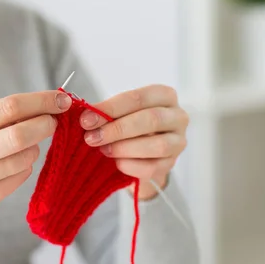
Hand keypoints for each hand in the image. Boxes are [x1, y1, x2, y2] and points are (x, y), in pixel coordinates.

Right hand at [0, 90, 71, 263]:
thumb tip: (39, 107)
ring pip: (25, 158)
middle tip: (55, 121)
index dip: (40, 101)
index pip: (8, 108)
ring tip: (27, 145)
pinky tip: (14, 163)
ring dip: (35, 148)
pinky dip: (26, 166)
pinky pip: (20, 177)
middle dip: (45, 125)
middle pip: (20, 134)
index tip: (60, 99)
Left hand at [79, 85, 187, 199]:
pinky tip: (116, 164)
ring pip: (157, 145)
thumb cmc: (128, 124)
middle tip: (92, 137)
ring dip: (125, 148)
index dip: (111, 108)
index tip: (87, 119)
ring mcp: (178, 141)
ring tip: (104, 150)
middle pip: (150, 120)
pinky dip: (132, 166)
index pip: (138, 98)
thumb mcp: (119, 112)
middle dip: (117, 129)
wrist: (140, 151)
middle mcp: (177, 117)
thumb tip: (87, 116)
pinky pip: (154, 168)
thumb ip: (106, 112)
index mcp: (164, 95)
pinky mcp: (172, 163)